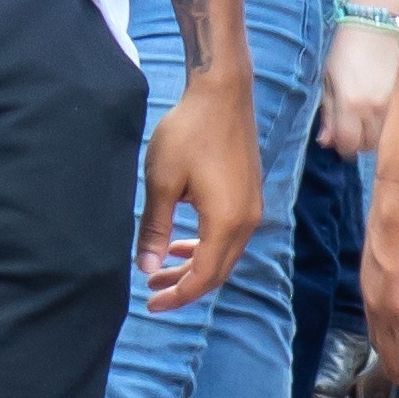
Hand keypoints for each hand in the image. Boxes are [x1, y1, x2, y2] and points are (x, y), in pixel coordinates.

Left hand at [136, 76, 261, 311]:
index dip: (178, 295)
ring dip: (194, 266)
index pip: (204, 276)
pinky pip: (229, 235)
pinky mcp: (248, 194)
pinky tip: (182, 243)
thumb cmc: (188, 133)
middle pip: (218, 271)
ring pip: (224, 254)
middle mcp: (246, 220)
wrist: (221, 93)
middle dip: (185, 287)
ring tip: (160, 271)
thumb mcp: (161, 183)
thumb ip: (155, 230)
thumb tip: (147, 269)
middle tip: (151, 294)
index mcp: (226, 221)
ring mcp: (251, 207)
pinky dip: (205, 247)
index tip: (151, 304)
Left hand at [318, 17, 397, 155]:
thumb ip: (328, 113)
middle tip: (355, 124)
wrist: (378, 19)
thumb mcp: (329, 79)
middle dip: (359, 140)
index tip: (342, 137)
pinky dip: (391, 121)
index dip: (343, 147)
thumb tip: (326, 142)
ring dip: (376, 132)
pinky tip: (386, 107)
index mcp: (350, 104)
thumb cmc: (347, 47)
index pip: (348, 146)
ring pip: (386, 136)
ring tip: (370, 115)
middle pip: (368, 146)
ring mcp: (395, 103)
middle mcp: (374, 109)